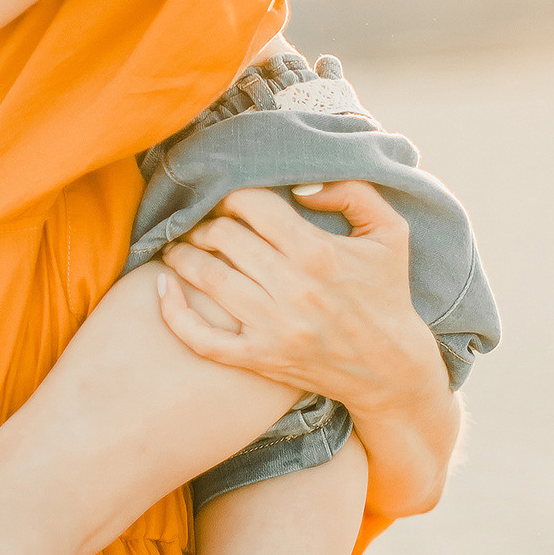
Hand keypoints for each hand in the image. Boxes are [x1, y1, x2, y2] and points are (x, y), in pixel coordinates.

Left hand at [153, 182, 446, 422]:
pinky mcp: (260, 359)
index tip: (228, 199)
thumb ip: (352, 191)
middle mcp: (293, 289)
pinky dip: (173, 313)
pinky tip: (161, 289)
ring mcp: (273, 328)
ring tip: (177, 245)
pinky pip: (202, 339)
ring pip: (208, 278)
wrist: (392, 368)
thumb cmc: (387, 293)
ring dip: (183, 254)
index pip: (253, 206)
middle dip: (205, 222)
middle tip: (201, 221)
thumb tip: (300, 185)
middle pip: (224, 237)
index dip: (231, 195)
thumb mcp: (390, 232)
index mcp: (320, 253)